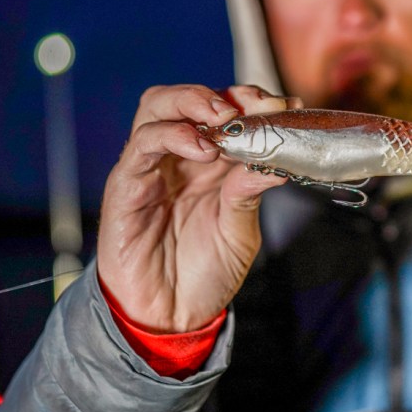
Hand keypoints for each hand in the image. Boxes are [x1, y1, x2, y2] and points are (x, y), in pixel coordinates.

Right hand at [96, 84, 300, 331]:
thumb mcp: (240, 231)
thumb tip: (278, 158)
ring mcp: (151, 168)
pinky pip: (142, 144)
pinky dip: (173, 135)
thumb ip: (250, 191)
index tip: (284, 106)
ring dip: (193, 103)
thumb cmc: (204, 273)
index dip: (251, 100)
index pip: (224, 110)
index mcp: (210, 163)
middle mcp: (178, 158)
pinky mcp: (127, 185)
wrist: (170, 318)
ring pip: (157, 107)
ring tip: (224, 121)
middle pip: (186, 99)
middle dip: (219, 94)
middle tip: (249, 107)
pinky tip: (201, 149)